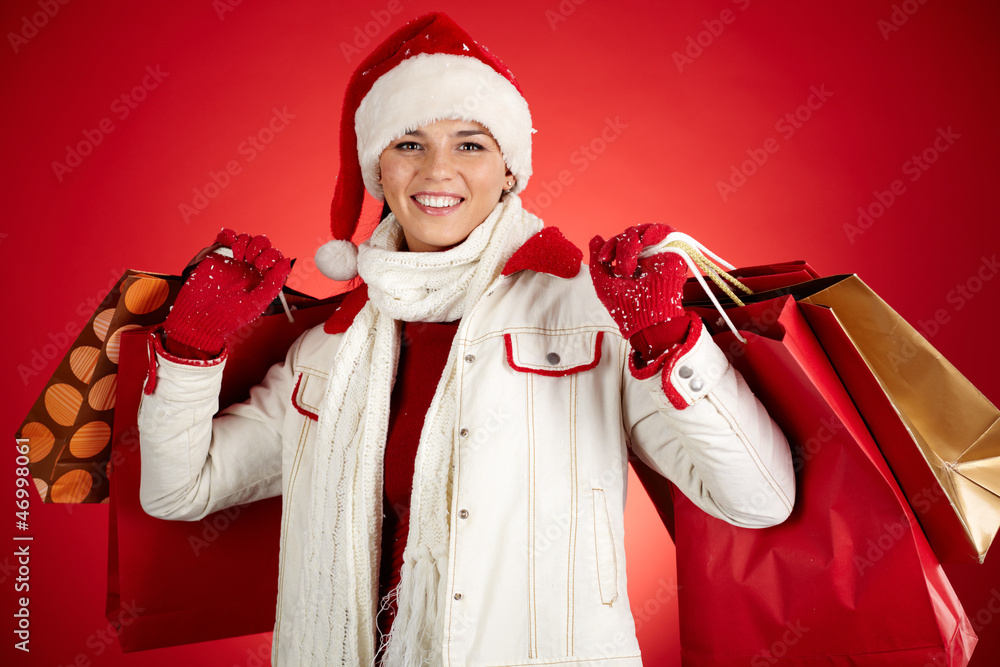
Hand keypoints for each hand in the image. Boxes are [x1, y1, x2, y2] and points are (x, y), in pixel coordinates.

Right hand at [164, 229, 291, 355]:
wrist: (200, 317)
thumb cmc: (228, 316)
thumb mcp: (257, 302)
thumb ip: (274, 283)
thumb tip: (287, 262)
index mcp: (263, 278)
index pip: (275, 257)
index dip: (271, 256)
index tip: (261, 265)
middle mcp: (250, 267)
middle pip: (262, 244)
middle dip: (259, 246)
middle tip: (250, 260)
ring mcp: (233, 260)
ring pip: (245, 238)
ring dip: (244, 242)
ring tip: (238, 256)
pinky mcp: (217, 255)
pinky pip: (225, 237)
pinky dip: (228, 234)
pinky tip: (228, 242)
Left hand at [589, 224, 688, 341]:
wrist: (647, 322)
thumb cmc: (625, 308)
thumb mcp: (604, 283)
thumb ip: (597, 261)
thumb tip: (596, 237)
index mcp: (632, 263)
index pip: (620, 243)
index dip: (610, 245)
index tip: (603, 258)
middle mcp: (646, 257)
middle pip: (631, 235)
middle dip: (619, 246)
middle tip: (620, 270)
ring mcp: (660, 255)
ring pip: (643, 232)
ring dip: (631, 244)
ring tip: (629, 268)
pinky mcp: (674, 254)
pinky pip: (664, 231)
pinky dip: (652, 231)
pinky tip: (644, 241)